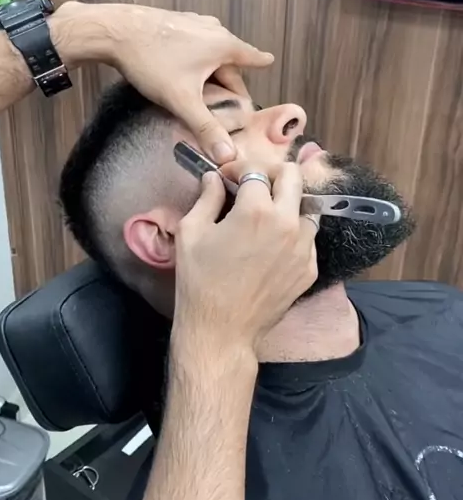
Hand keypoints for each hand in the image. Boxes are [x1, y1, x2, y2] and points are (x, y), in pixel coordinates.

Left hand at [52, 2, 272, 163]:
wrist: (113, 30)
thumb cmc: (151, 62)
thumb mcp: (182, 100)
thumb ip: (206, 128)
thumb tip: (228, 155)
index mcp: (223, 44)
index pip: (252, 57)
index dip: (260, 64)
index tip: (269, 62)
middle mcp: (213, 29)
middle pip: (229, 60)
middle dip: (230, 80)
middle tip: (228, 103)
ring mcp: (193, 22)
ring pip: (211, 52)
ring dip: (212, 69)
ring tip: (204, 91)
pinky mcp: (175, 22)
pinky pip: (194, 44)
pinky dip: (195, 58)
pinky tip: (182, 70)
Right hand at [173, 163, 317, 364]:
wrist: (221, 330)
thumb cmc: (199, 281)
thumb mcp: (191, 232)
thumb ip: (207, 197)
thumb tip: (214, 178)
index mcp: (257, 211)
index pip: (257, 170)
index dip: (239, 169)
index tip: (227, 178)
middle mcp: (288, 224)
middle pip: (293, 177)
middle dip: (271, 174)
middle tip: (252, 185)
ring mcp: (304, 248)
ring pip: (306, 207)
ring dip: (286, 203)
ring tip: (265, 215)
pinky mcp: (309, 269)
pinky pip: (308, 238)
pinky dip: (293, 232)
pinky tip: (272, 243)